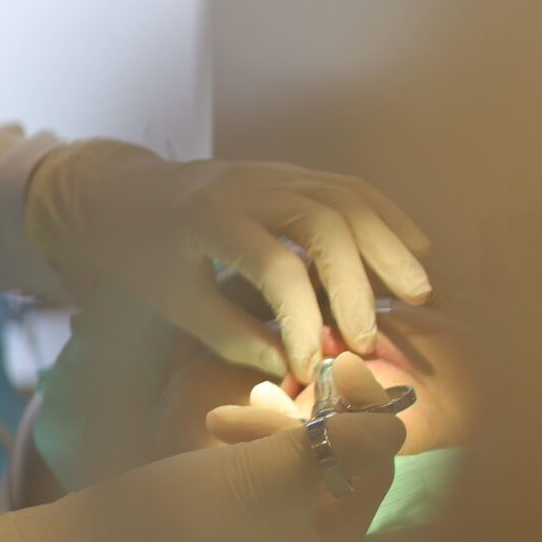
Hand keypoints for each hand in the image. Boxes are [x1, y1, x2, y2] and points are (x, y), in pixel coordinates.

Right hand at [0, 355, 405, 541]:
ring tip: (232, 411)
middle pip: (341, 466)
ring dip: (274, 426)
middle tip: (275, 387)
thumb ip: (338, 442)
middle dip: (308, 420)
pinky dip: (253, 445)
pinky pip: (269, 474)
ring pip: (301, 463)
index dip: (365, 414)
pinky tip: (220, 425)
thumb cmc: (183, 512)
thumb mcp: (267, 470)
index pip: (375, 471)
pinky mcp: (240, 531)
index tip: (342, 362)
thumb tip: (401, 422)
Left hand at [25, 139, 433, 376]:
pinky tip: (415, 247)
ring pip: (345, 197)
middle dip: (355, 282)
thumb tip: (294, 370)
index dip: (301, 318)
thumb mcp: (173, 301)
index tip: (312, 362)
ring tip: (418, 292)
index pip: (273, 264)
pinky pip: (347, 186)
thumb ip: (233, 336)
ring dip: (386, 244)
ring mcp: (272, 171)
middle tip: (371, 339)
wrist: (123, 191)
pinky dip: (385, 216)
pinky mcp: (290, 172)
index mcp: (206, 218)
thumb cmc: (142, 252)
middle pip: (322, 221)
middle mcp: (246, 184)